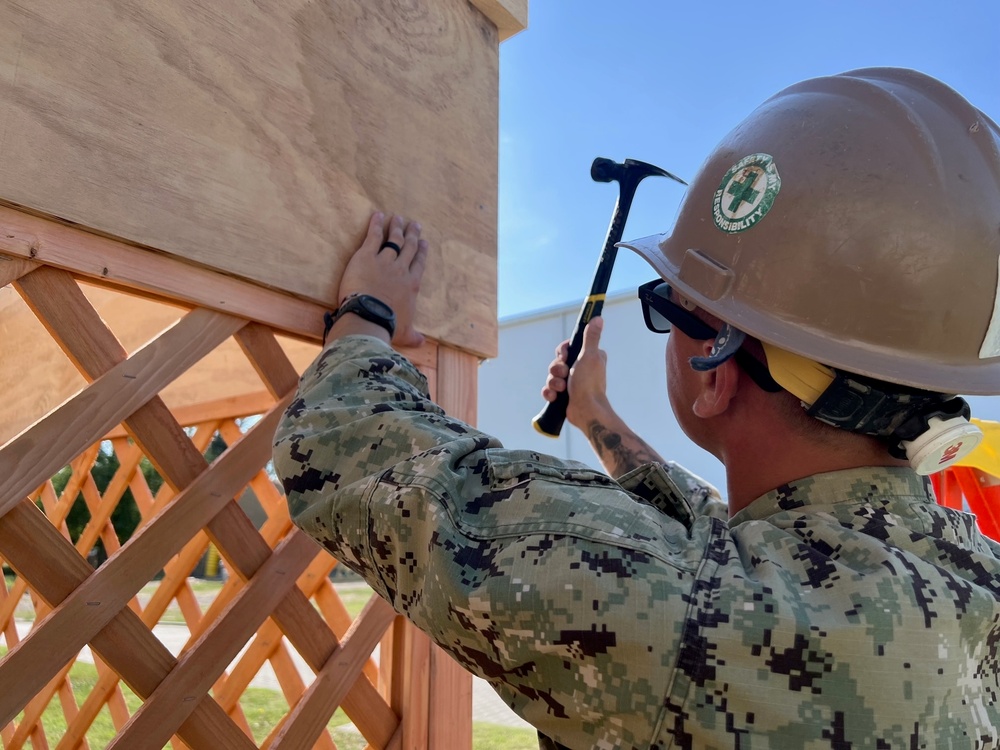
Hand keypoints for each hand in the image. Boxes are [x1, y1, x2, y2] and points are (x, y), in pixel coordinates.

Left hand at [336, 212, 428, 347]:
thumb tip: (422, 343)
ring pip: (394, 240)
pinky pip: (374, 236)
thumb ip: (414, 336)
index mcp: (412, 286)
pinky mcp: (367, 256)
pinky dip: (376, 225)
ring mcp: (385, 261)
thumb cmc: (388, 327)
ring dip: (397, 228)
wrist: (369, 318)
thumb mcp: (404, 333)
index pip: (419, 264)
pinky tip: (378, 215)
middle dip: (413, 235)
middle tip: (415, 225)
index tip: (424, 243)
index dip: (422, 252)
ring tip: (399, 218)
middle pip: (409, 248)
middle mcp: (401, 270)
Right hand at [541, 317, 609, 429]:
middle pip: (556, 362)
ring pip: (551, 376)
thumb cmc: (589, 384)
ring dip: (554, 382)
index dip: (562, 353)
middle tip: (564, 375)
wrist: (586, 411)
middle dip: (556, 370)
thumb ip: (591, 337)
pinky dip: (550, 393)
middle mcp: (579, 369)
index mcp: (587, 358)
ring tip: (562, 389)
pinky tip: (555, 397)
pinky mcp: (563, 395)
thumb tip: (597, 319)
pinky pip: (548, 389)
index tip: (565, 357)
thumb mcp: (590, 356)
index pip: (566, 348)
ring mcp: (570, 383)